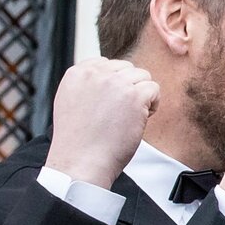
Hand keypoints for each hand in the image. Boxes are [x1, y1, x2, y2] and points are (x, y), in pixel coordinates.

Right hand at [43, 58, 159, 189]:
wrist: (81, 161)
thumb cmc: (79, 140)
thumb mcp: (71, 101)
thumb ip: (88, 84)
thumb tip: (112, 74)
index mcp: (77, 73)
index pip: (107, 63)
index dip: (114, 84)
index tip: (109, 104)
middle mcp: (95, 74)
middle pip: (127, 68)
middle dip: (129, 88)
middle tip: (121, 113)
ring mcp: (115, 83)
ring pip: (143, 76)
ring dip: (142, 95)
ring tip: (130, 116)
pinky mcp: (133, 96)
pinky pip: (154, 89)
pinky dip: (152, 104)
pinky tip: (141, 119)